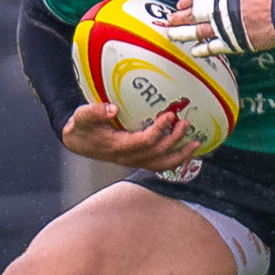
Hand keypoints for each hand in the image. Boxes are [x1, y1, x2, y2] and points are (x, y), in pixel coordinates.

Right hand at [60, 102, 196, 170]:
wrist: (78, 142)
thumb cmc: (82, 127)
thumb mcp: (82, 117)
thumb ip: (94, 112)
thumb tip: (112, 108)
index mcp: (118, 147)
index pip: (144, 142)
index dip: (159, 130)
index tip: (168, 116)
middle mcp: (129, 158)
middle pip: (158, 153)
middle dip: (174, 139)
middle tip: (185, 123)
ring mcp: (135, 162)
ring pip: (162, 164)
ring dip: (180, 155)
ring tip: (195, 144)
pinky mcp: (138, 161)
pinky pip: (160, 165)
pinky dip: (176, 160)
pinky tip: (187, 151)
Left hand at [164, 0, 274, 53]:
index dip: (189, 1)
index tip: (178, 4)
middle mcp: (226, 14)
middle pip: (198, 17)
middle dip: (181, 19)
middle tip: (168, 21)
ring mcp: (233, 30)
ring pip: (203, 33)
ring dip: (187, 34)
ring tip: (173, 36)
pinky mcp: (242, 43)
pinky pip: (219, 47)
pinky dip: (206, 49)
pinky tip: (196, 51)